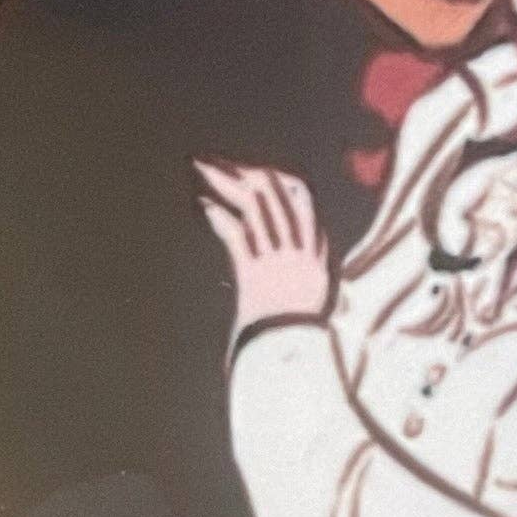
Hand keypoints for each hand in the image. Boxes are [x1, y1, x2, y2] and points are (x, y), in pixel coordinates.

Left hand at [194, 160, 330, 337]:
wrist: (290, 355)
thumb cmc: (295, 330)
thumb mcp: (312, 291)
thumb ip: (310, 262)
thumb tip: (308, 239)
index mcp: (313, 253)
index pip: (302, 201)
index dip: (278, 180)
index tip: (257, 169)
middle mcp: (298, 251)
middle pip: (273, 199)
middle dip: (244, 173)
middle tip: (219, 161)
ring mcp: (277, 262)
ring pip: (255, 211)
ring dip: (226, 186)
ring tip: (203, 169)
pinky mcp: (255, 276)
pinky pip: (238, 239)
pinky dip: (221, 219)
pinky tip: (204, 205)